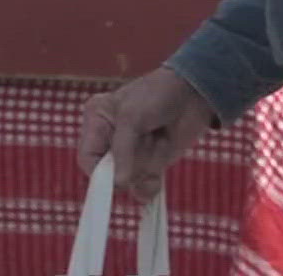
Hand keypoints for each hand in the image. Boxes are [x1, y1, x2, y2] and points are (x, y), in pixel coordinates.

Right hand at [78, 67, 214, 201]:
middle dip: (131, 165)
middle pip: (109, 174)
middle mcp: (110, 141)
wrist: (194, 93)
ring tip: (159, 138)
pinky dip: (155, 182)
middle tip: (148, 138)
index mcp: (96, 122)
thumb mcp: (132, 118)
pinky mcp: (150, 165)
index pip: (88, 158)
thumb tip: (117, 184)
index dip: (99, 174)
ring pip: (130, 182)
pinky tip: (164, 151)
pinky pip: (144, 188)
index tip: (117, 183)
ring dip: (148, 166)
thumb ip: (122, 151)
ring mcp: (131, 155)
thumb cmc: (156, 95)